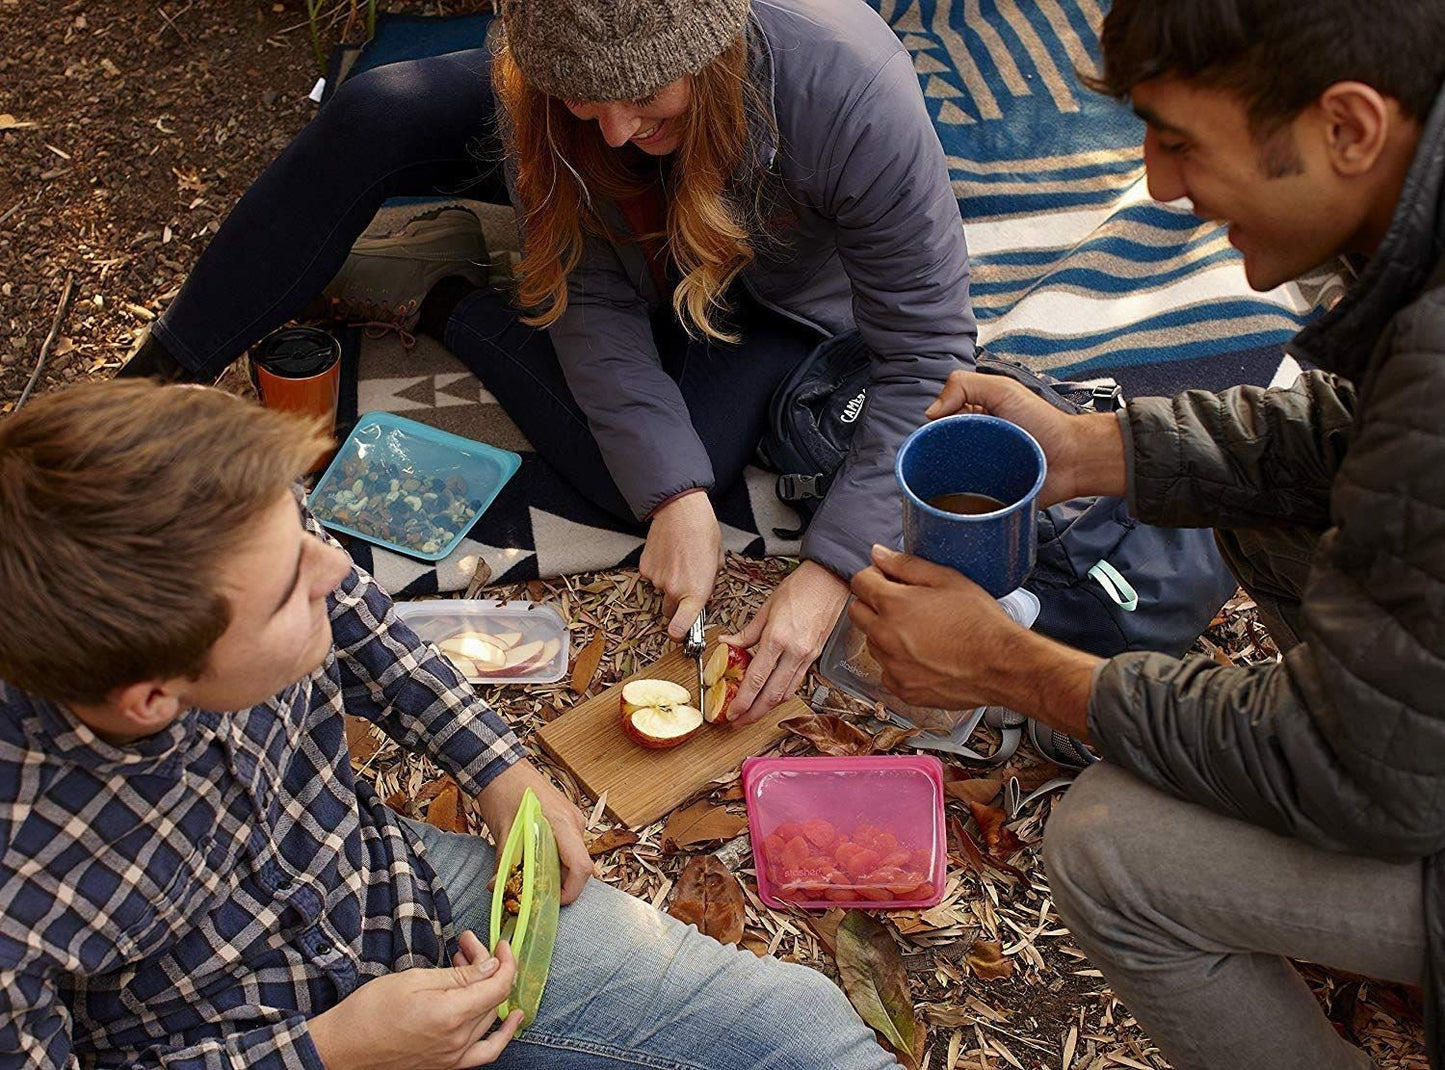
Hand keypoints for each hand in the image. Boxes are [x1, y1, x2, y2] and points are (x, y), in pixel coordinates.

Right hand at [308, 939, 522, 1068]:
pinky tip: (510, 1019)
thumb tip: (492, 966)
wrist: (344, 1047)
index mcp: (451, 1015)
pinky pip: (484, 1052)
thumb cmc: (371, 1011)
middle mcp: (457, 1041)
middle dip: (487, 966)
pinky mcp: (446, 1066)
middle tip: (468, 946)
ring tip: (471, 968)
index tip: (501, 944)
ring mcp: (453, 1057)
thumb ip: (459, 975)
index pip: (498, 986)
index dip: (506, 961)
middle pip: (492, 999)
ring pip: (489, 1020)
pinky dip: (500, 1035)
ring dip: (487, 991)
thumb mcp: (415, 980)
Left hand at [477, 762, 592, 904]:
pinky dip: (555, 857)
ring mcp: (572, 818)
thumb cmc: (503, 793)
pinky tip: (534, 860)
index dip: (570, 891)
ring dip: (557, 870)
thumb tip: (496, 889)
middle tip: (536, 893)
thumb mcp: (503, 832)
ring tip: (531, 876)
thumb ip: (503, 864)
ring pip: (573, 855)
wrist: (500, 766)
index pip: (581, 867)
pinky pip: (567, 845)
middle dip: (561, 884)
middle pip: (579, 865)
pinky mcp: (565, 816)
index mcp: (563, 825)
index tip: (552, 902)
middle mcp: (573, 822)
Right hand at [640, 491, 722, 639]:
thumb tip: (703, 587)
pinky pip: (651, 577)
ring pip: (661, 592)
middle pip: (670, 612)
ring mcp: (657, 580)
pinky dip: (658, 570)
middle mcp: (674, 591)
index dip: (679, 635)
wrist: (680, 510)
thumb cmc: (703, 531)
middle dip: (677, 605)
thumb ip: (709, 581)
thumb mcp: (717, 560)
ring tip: (678, 560)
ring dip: (668, 583)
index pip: (681, 628)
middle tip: (684, 586)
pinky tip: (667, 554)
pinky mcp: (645, 569)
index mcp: (696, 592)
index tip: (680, 636)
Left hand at [721, 561, 848, 723]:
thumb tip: (727, 644)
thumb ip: (746, 632)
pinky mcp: (815, 657)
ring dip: (768, 708)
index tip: (731, 712)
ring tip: (752, 713)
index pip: (756, 679)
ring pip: (786, 693)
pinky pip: (797, 682)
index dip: (742, 701)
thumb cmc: (801, 588)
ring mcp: (807, 656)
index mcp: (778, 638)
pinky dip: (783, 694)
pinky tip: (772, 696)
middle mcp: (794, 652)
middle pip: (772, 695)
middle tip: (738, 722)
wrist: (830, 580)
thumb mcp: (766, 608)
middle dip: (753, 714)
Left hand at [849, 546, 1097, 737]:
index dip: (875, 576)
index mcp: (893, 605)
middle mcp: (885, 637)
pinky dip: (899, 662)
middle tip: (904, 604)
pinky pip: (888, 671)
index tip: (890, 580)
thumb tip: (878, 554)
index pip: (860, 583)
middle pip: (858, 612)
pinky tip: (924, 656)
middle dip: (874, 603)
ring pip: (872, 642)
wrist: (1002, 667)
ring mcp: (892, 667)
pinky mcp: (902, 689)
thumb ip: (907, 565)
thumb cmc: (980, 622)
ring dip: (886, 633)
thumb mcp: (947, 580)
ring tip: (920, 632)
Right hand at [925, 371, 1125, 506]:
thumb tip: (930, 412)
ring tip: (958, 475)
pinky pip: (962, 500)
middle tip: (953, 454)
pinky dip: (958, 499)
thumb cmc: (1045, 423)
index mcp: (974, 417)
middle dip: (938, 453)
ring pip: (946, 476)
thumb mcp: (1003, 389)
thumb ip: (964, 384)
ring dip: (947, 478)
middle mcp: (973, 444)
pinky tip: (962, 495)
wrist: (1072, 460)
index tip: (941, 430)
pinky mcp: (985, 496)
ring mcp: (978, 471)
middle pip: (939, 450)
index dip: (935, 426)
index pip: (939, 422)